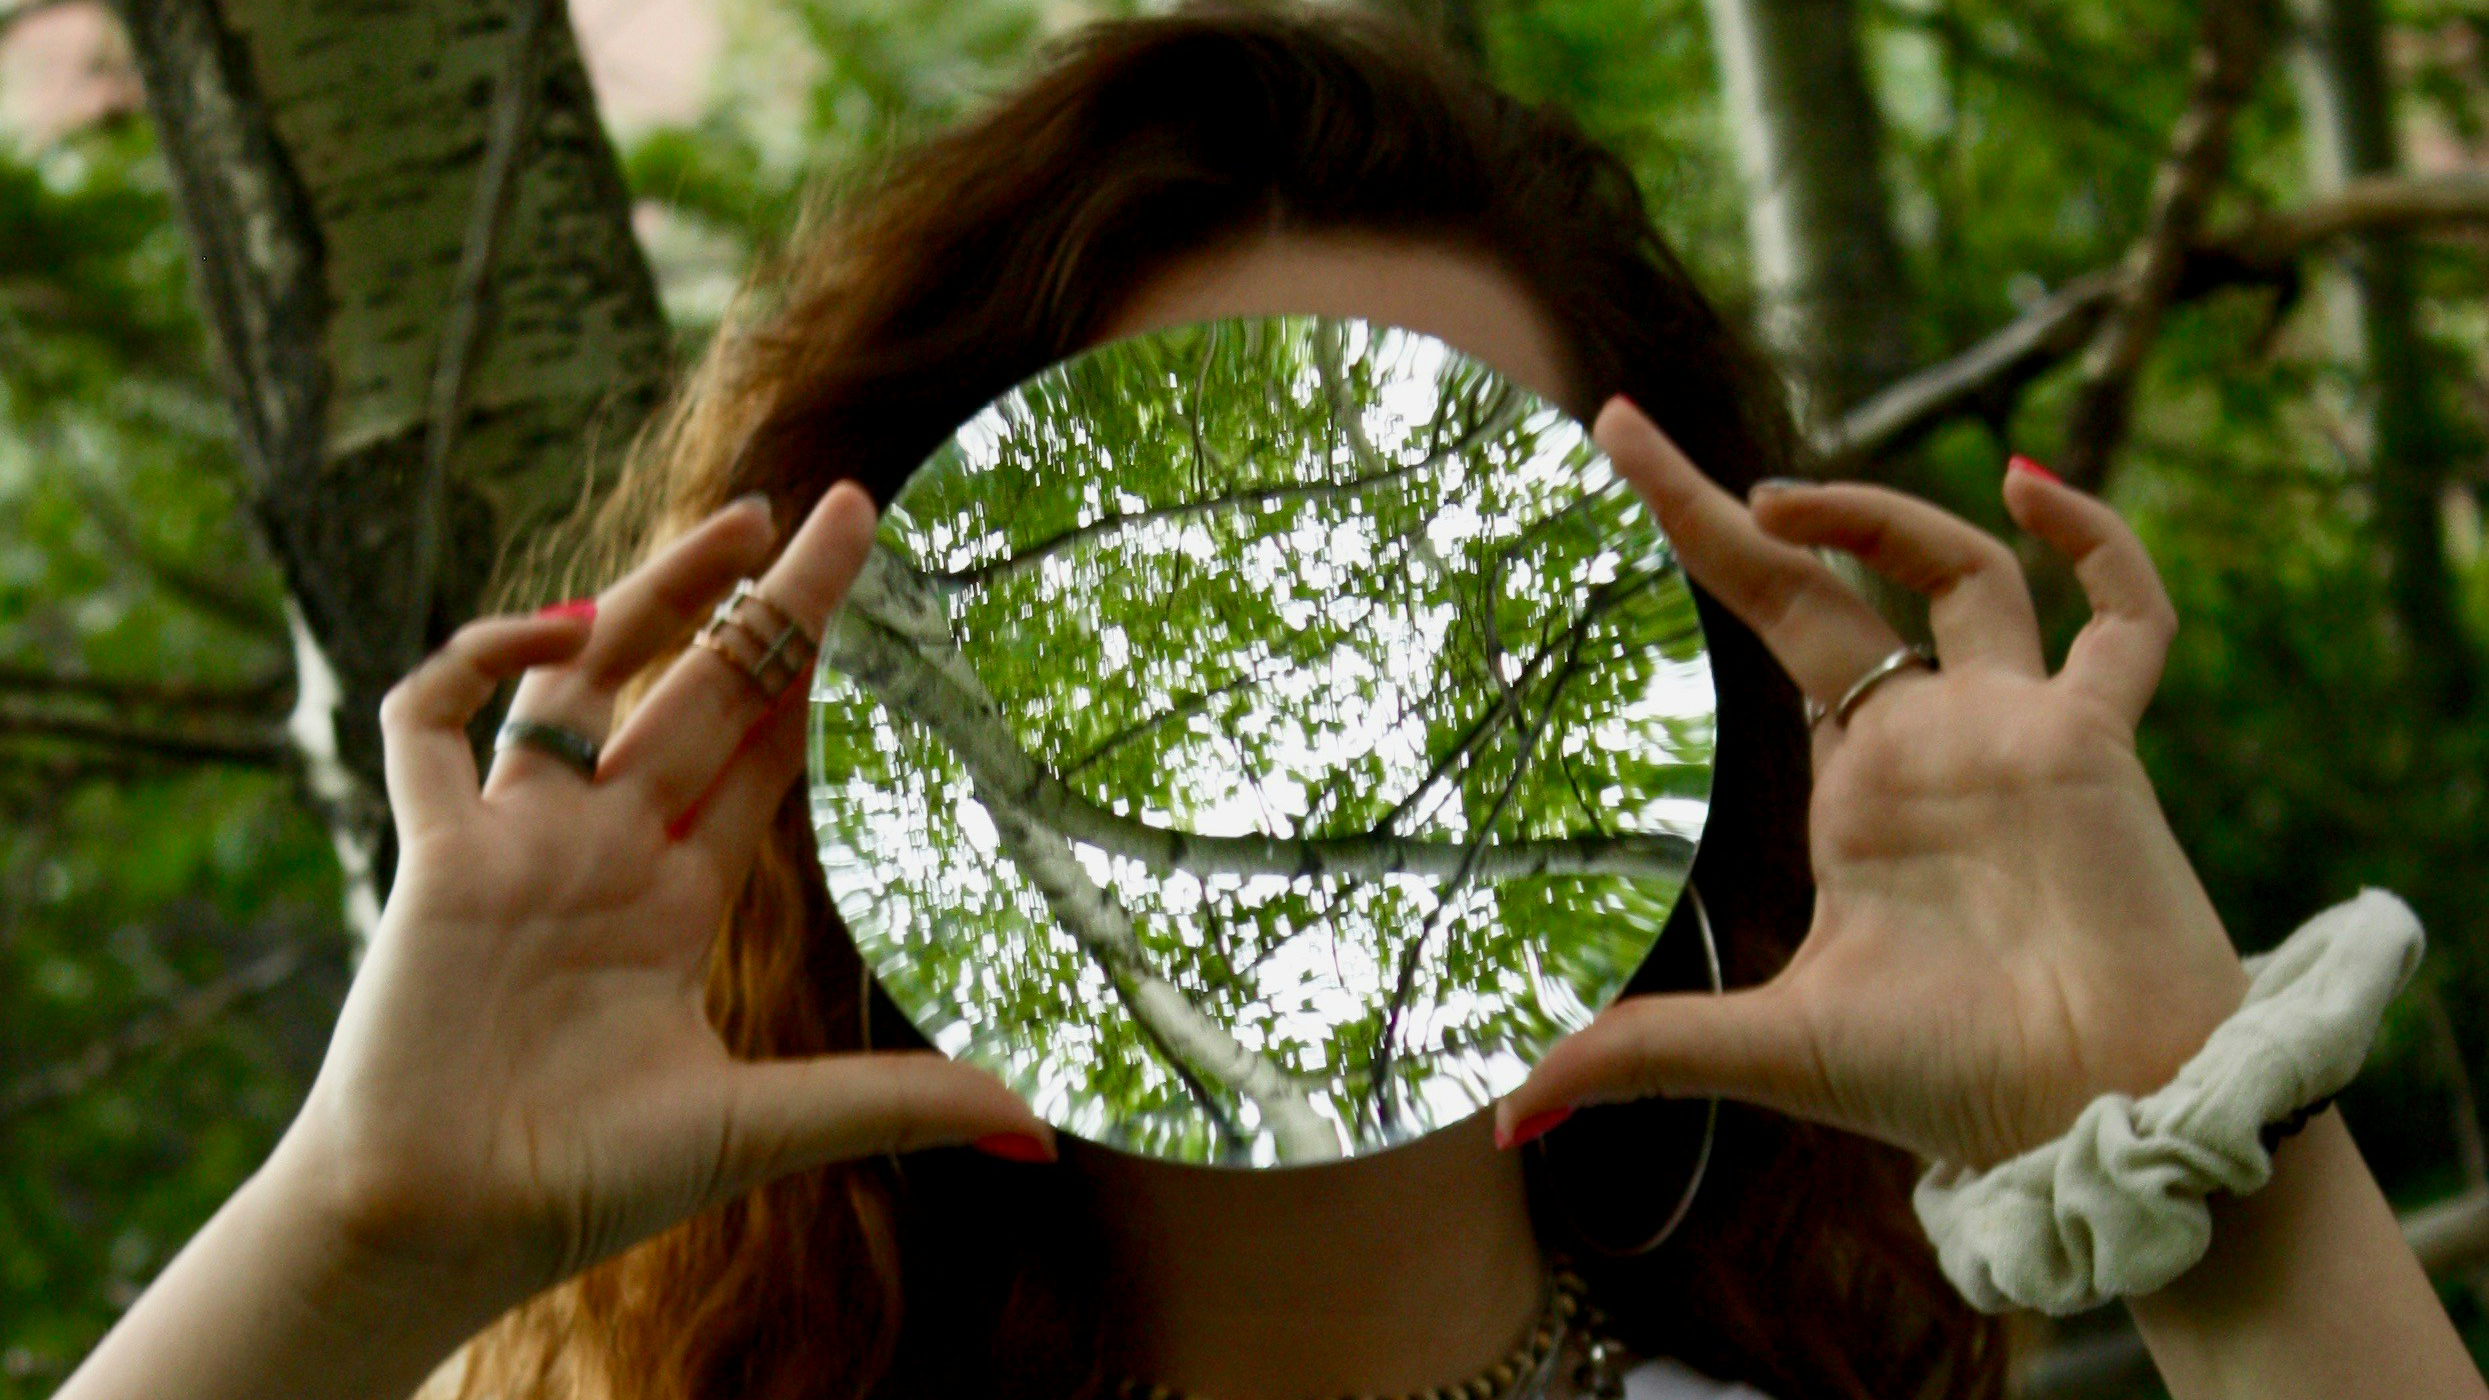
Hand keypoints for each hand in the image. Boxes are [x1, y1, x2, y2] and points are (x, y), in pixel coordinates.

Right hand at [267, 484, 1051, 1308]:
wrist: (438, 1231)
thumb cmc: (585, 1183)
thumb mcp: (762, 1128)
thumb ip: (891, 1103)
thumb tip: (1036, 1123)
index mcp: (674, 896)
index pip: (761, 752)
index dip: (813, 672)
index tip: (873, 597)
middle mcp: (602, 848)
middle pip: (700, 689)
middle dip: (768, 602)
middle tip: (836, 511)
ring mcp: (517, 841)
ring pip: (585, 679)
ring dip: (654, 594)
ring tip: (739, 523)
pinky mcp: (432, 854)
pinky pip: (431, 724)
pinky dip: (476, 661)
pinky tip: (556, 635)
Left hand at [1496, 401, 2249, 1169]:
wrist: (2096, 1118)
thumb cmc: (1951, 1084)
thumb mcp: (1773, 1049)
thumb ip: (1643, 1055)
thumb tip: (1505, 1118)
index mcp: (1855, 786)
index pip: (1767, 622)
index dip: (1695, 535)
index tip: (1609, 453)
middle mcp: (1930, 738)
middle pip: (1832, 580)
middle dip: (1743, 506)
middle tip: (1616, 432)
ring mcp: (2018, 730)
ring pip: (1966, 571)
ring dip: (1881, 515)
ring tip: (1778, 506)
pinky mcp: (2101, 742)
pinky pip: (2127, 622)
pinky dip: (2101, 547)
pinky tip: (2035, 487)